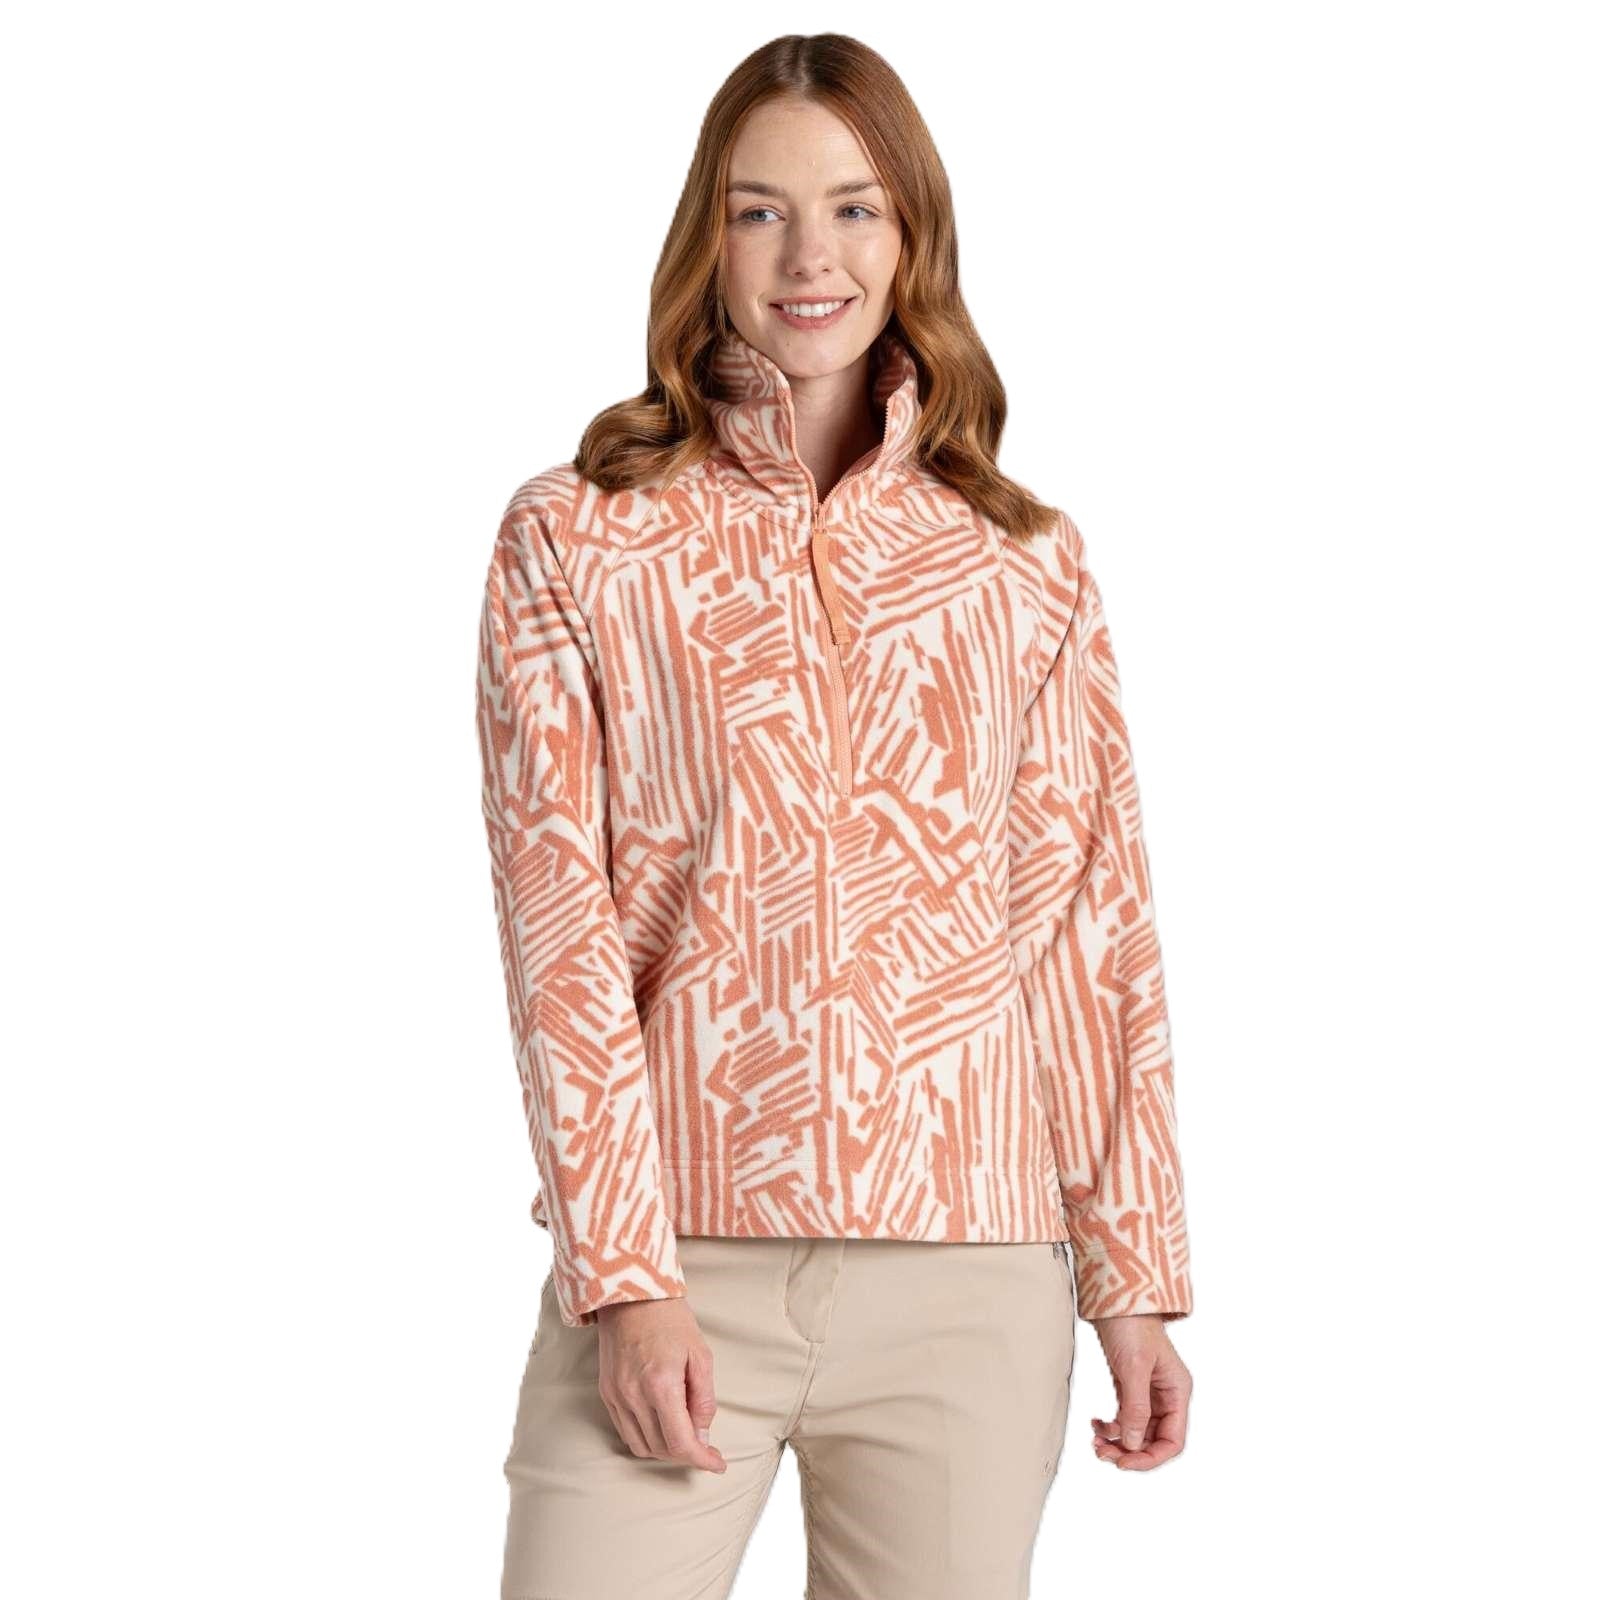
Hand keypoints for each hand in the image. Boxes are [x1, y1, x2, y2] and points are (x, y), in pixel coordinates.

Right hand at [595, 1295, 727, 1473]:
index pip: (681, 1442)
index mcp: (661, 1385)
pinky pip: (626, 1431)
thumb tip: (703, 1434)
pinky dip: (646, 1438)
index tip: (718, 1464)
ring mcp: (616, 1396)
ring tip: (686, 1437)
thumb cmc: (670, 1319)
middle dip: (687, 1454)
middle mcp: (633, 1396)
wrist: (630, 1293)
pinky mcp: (606, 1392)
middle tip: (707, 1447)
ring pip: (641, 1446)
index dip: (702, 1459)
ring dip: (666, 1450)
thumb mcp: (700, 1354)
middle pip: (662, 1449)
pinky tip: (663, 1426)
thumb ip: (704, 1398)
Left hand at [1086, 1314, 1191, 1469]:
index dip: (1150, 1458)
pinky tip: (1095, 1424)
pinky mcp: (1130, 1386)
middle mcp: (1166, 1395)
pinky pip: (1124, 1417)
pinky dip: (1110, 1426)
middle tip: (1101, 1454)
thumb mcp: (1134, 1367)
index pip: (1172, 1441)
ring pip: (1136, 1431)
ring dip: (1117, 1442)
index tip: (1124, 1463)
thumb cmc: (1130, 1325)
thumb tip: (1132, 1444)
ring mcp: (1148, 1392)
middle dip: (1129, 1451)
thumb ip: (1135, 1407)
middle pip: (1153, 1440)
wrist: (1114, 1297)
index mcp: (1177, 1392)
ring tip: (1095, 1443)